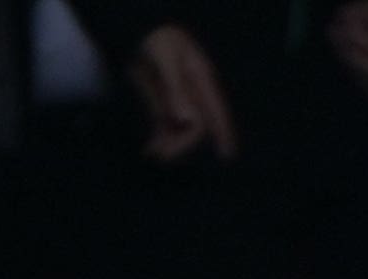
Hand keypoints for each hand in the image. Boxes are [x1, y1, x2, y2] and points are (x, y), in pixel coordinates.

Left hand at [131, 24, 241, 159]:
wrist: (140, 33)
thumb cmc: (159, 40)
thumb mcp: (166, 60)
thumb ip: (176, 89)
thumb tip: (187, 118)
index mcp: (201, 79)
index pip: (217, 110)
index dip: (224, 131)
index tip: (228, 154)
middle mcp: (194, 93)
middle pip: (197, 126)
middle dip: (183, 143)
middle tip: (162, 155)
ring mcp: (179, 100)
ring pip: (181, 130)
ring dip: (169, 144)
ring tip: (152, 152)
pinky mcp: (164, 105)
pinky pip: (166, 127)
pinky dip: (159, 139)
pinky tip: (149, 149)